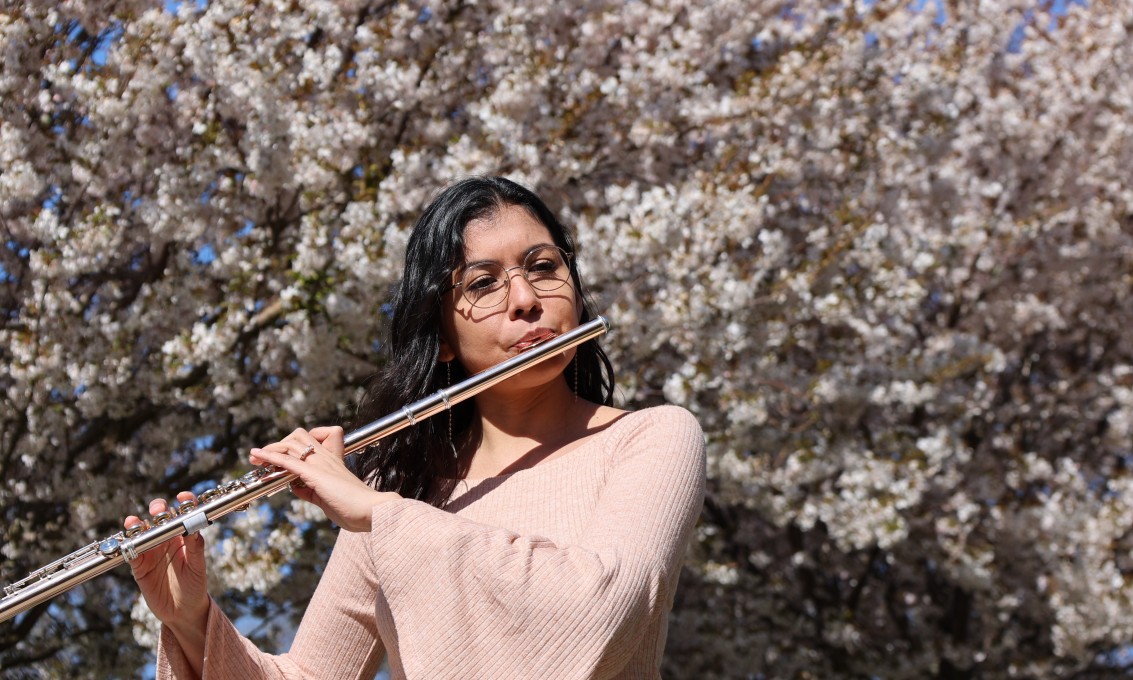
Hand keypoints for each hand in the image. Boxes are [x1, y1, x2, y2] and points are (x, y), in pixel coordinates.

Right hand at [125, 493, 209, 633]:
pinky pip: (131, 553)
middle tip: (159, 511)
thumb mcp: (198, 566)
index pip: (183, 514)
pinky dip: (128, 547)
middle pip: (159, 518)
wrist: (183, 612)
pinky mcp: (139, 566)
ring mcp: (151, 551)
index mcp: (184, 536)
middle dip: (158, 509)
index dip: (184, 503)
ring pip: (142, 532)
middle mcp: (166, 540)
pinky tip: (128, 544)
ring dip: (138, 525)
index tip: (183, 497)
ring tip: (137, 523)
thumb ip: (195, 546)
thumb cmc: (195, 586)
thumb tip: (195, 526)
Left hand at [250, 426, 399, 531]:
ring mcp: (320, 464)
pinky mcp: (315, 474)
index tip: (278, 456)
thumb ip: (309, 490)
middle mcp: (326, 458)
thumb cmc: (354, 508)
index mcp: (332, 461)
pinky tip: (259, 456)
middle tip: (261, 457)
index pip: (310, 442)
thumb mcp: (325, 498)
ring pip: (291, 445)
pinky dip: (271, 457)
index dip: (292, 446)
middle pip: (298, 437)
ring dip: (269, 450)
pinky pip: (289, 461)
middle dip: (278, 444)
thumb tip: (294, 486)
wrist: (370, 511)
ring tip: (254, 457)